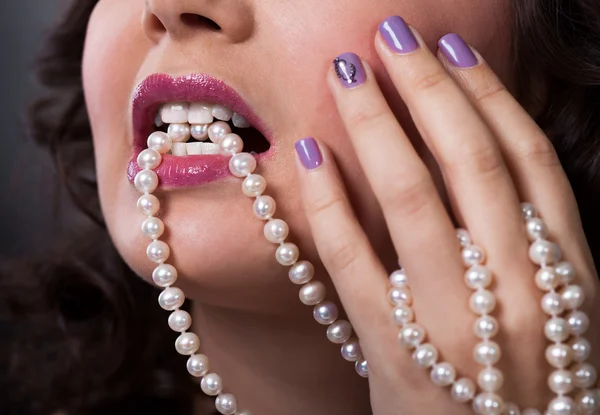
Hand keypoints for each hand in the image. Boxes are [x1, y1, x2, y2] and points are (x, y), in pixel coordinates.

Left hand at [294, 16, 599, 414]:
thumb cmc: (523, 384)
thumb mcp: (551, 310)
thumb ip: (526, 239)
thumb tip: (470, 149)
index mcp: (567, 275)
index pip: (527, 159)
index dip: (488, 95)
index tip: (450, 50)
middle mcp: (519, 292)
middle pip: (470, 160)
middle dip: (428, 86)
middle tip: (390, 34)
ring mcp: (454, 323)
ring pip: (411, 196)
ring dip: (374, 121)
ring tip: (346, 71)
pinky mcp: (393, 353)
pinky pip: (353, 261)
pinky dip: (328, 202)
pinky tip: (309, 154)